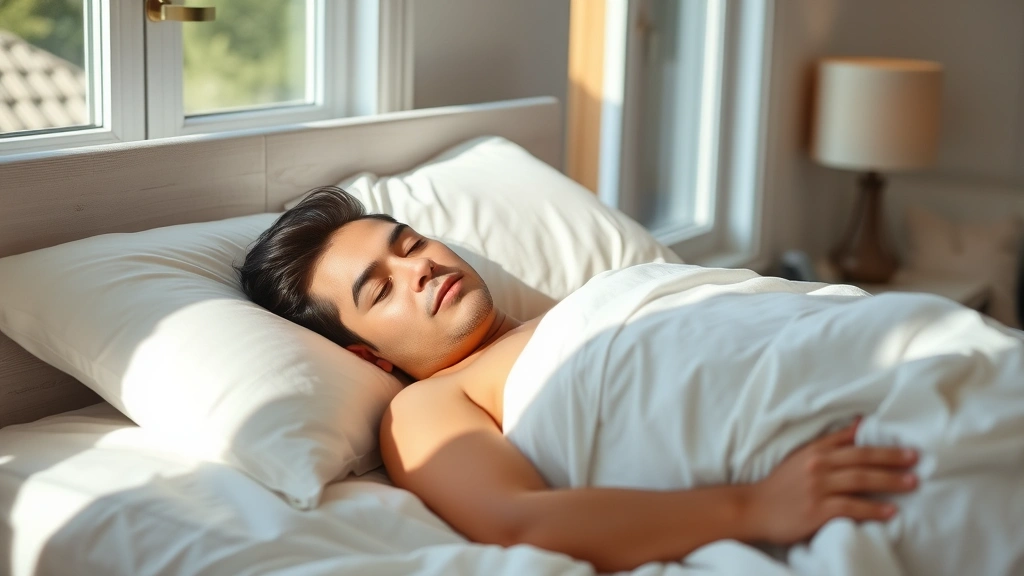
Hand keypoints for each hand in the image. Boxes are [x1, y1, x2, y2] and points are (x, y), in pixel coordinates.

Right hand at [744, 419, 917, 544]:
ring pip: (859, 480)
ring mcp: (817, 488)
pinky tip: (890, 511)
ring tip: (912, 483)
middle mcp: (817, 465)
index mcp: (815, 450)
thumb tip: (860, 424)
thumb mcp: (802, 456)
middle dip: (892, 459)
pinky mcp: (816, 510)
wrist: (754, 508)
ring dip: (889, 481)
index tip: (908, 444)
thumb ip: (831, 443)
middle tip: (916, 460)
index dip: (881, 443)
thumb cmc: (781, 484)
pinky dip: (872, 508)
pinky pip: (850, 507)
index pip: (852, 442)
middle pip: (861, 459)